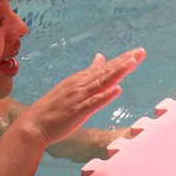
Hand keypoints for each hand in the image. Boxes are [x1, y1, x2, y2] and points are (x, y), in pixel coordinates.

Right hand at [15, 48, 145, 144]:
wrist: (33, 124)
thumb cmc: (54, 107)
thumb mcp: (73, 85)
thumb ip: (89, 73)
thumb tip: (101, 57)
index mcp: (80, 79)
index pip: (105, 67)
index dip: (122, 59)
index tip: (138, 52)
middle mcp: (80, 84)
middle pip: (107, 71)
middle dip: (125, 61)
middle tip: (142, 52)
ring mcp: (79, 97)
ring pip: (102, 83)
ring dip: (117, 73)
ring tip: (132, 63)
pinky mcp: (77, 111)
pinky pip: (93, 103)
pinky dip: (105, 96)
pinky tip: (118, 90)